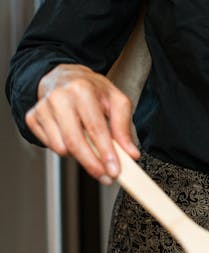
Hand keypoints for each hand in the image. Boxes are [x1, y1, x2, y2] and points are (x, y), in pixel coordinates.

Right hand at [25, 64, 140, 183]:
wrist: (63, 77)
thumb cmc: (91, 89)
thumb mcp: (115, 100)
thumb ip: (123, 127)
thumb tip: (131, 154)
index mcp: (82, 89)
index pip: (95, 128)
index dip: (106, 152)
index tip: (114, 170)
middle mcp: (59, 97)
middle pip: (74, 142)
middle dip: (92, 164)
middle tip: (105, 176)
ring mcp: (42, 108)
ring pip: (60, 148)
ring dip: (78, 155)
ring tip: (89, 146)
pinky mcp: (32, 117)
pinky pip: (49, 145)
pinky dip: (64, 149)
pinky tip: (72, 137)